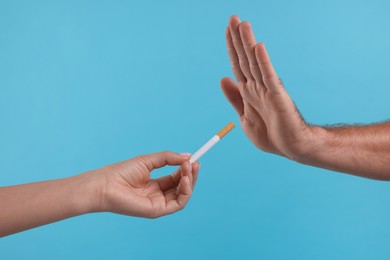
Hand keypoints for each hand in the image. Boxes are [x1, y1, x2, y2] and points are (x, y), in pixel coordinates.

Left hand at [89, 151, 198, 217]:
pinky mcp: (157, 211)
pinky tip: (184, 179)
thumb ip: (168, 158)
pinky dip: (185, 191)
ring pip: (183, 195)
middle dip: (191, 175)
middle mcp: (158, 195)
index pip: (176, 178)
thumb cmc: (122, 172)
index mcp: (155, 185)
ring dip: (190, 181)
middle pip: (182, 187)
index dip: (186, 169)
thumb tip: (188, 157)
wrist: (106, 184)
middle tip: (195, 163)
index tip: (193, 159)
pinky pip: (178, 203)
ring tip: (189, 168)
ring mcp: (158, 204)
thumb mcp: (148, 160)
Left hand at [221, 15, 314, 159]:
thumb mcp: (244, 117)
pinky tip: (258, 47)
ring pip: (255, 63)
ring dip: (248, 44)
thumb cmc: (271, 134)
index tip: (227, 29)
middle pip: (245, 58)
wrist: (292, 148)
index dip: (231, 47)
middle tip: (232, 17)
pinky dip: (263, 62)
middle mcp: (257, 86)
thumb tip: (223, 78)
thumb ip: (235, 98)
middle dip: (238, 39)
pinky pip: (269, 77)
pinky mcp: (278, 97)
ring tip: (242, 25)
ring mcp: (267, 90)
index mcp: (248, 91)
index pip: (237, 64)